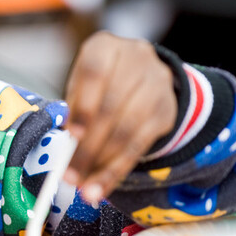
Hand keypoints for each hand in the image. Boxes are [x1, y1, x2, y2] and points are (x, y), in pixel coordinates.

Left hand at [63, 31, 176, 202]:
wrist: (141, 74)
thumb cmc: (98, 83)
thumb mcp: (80, 85)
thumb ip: (73, 109)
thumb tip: (68, 147)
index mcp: (105, 47)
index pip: (95, 73)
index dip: (84, 106)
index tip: (73, 135)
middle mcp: (136, 59)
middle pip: (111, 108)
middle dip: (88, 147)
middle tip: (70, 176)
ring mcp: (156, 84)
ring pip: (128, 130)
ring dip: (103, 165)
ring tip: (83, 188)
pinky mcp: (167, 110)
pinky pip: (140, 146)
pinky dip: (117, 170)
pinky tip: (101, 187)